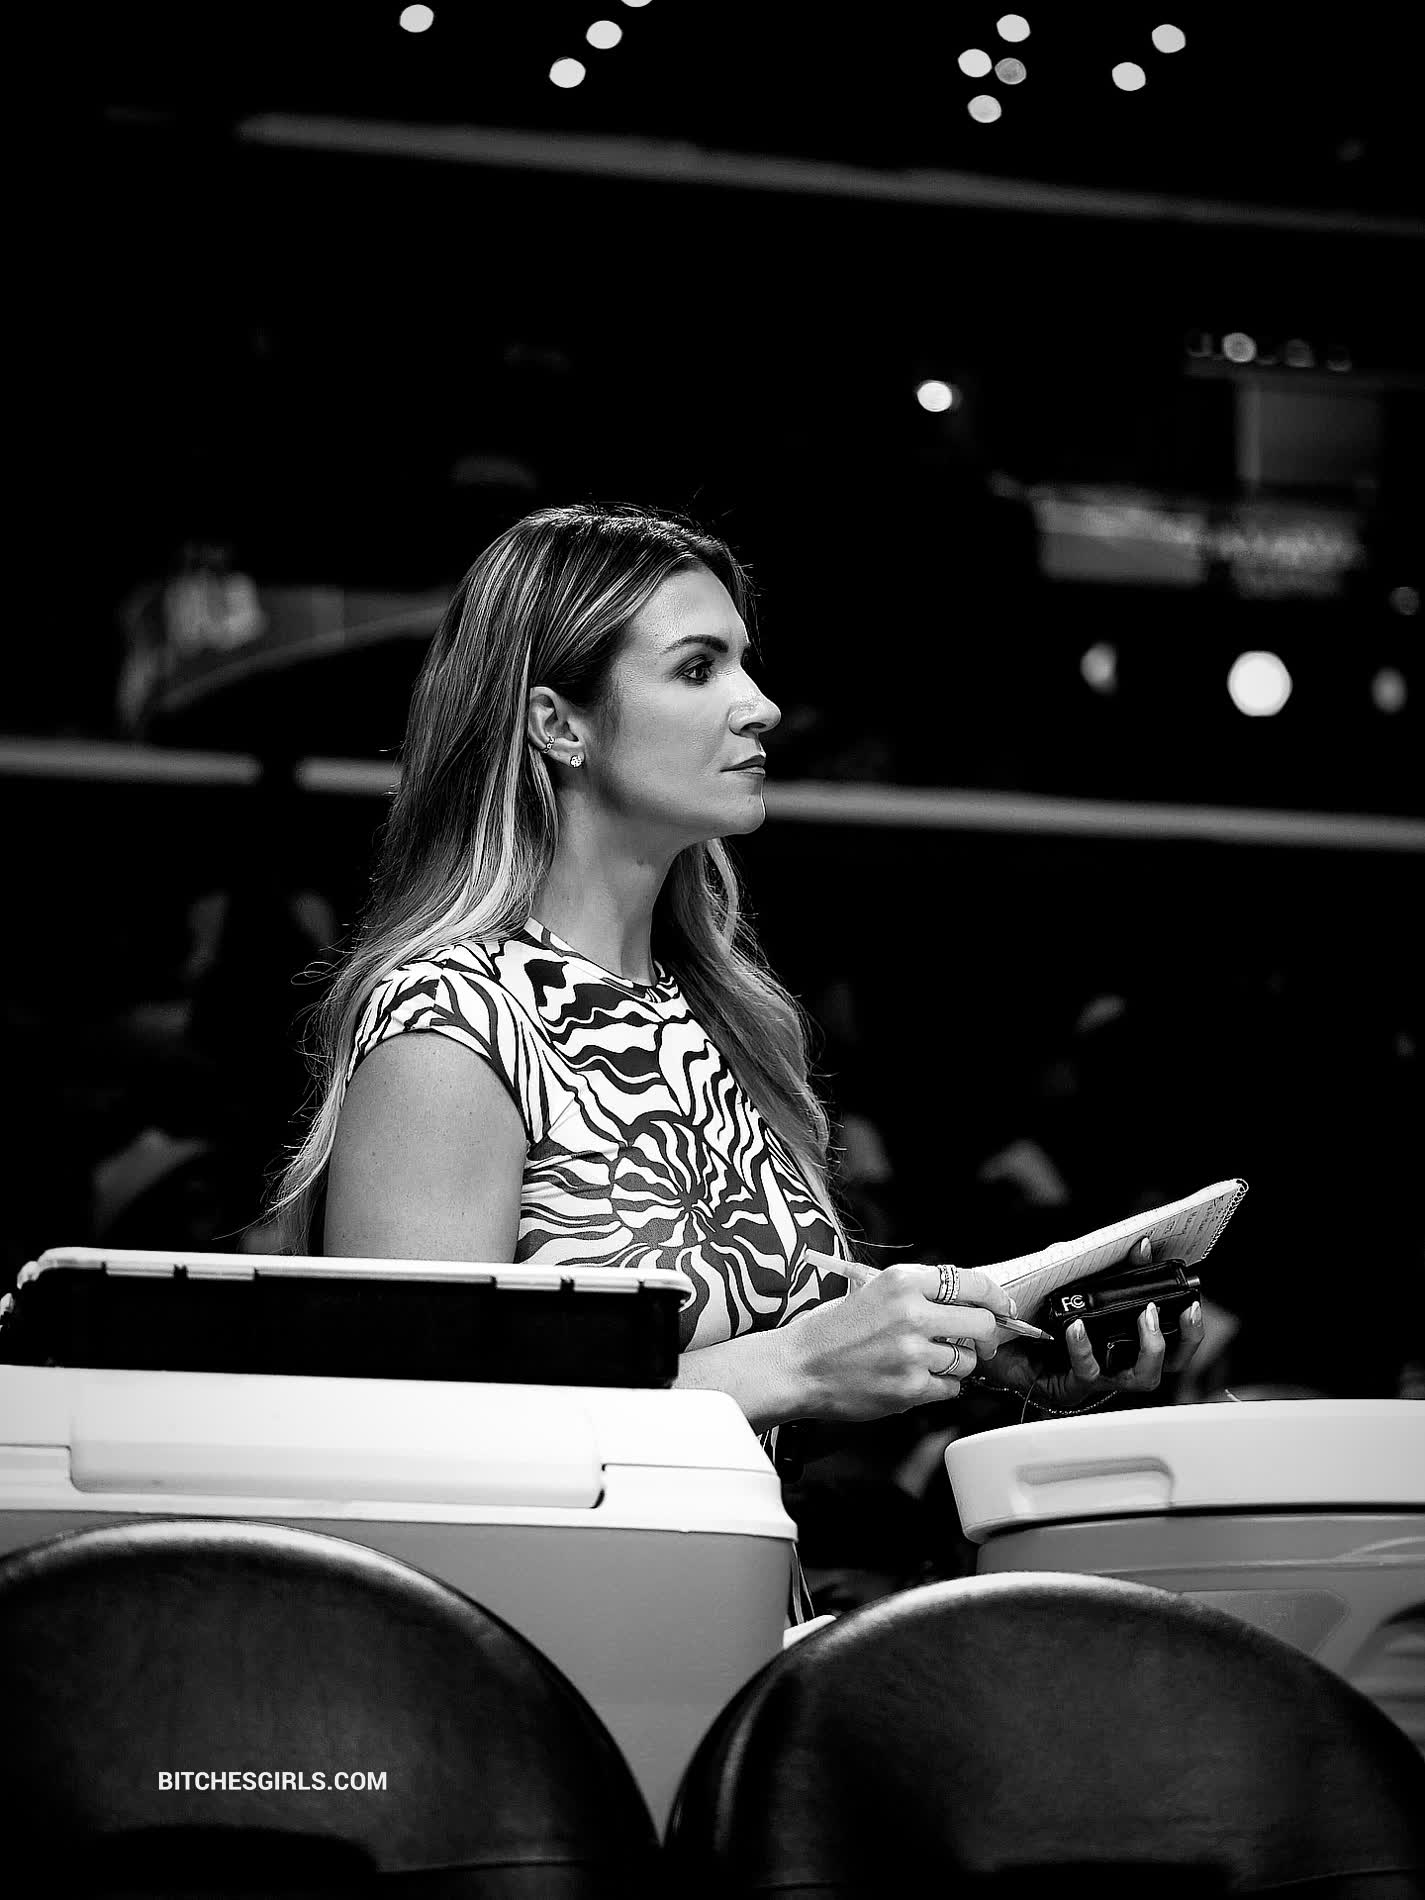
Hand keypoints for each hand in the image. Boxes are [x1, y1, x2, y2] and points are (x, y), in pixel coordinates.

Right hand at [795, 1255, 1016, 1420]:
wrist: (798, 1366)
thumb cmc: (831, 1330)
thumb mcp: (872, 1291)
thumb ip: (918, 1293)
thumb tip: (968, 1302)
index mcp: (902, 1281)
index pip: (972, 1282)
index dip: (996, 1298)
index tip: (1003, 1308)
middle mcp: (911, 1313)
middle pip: (982, 1324)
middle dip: (985, 1336)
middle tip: (977, 1343)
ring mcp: (912, 1352)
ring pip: (968, 1360)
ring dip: (958, 1364)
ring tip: (929, 1362)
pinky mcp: (909, 1386)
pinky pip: (950, 1388)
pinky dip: (940, 1387)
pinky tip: (916, 1379)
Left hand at [987, 1238, 1207, 1412]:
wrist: (990, 1341)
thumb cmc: (1030, 1314)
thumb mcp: (1068, 1282)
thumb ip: (1095, 1266)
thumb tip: (1125, 1245)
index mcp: (1122, 1341)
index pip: (1171, 1337)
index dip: (1189, 1324)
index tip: (1192, 1298)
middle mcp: (1116, 1364)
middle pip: (1171, 1365)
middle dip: (1187, 1340)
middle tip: (1182, 1311)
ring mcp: (1097, 1380)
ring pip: (1141, 1377)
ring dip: (1150, 1347)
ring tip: (1144, 1316)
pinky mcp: (1069, 1389)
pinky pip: (1086, 1372)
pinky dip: (1085, 1348)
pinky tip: (1077, 1326)